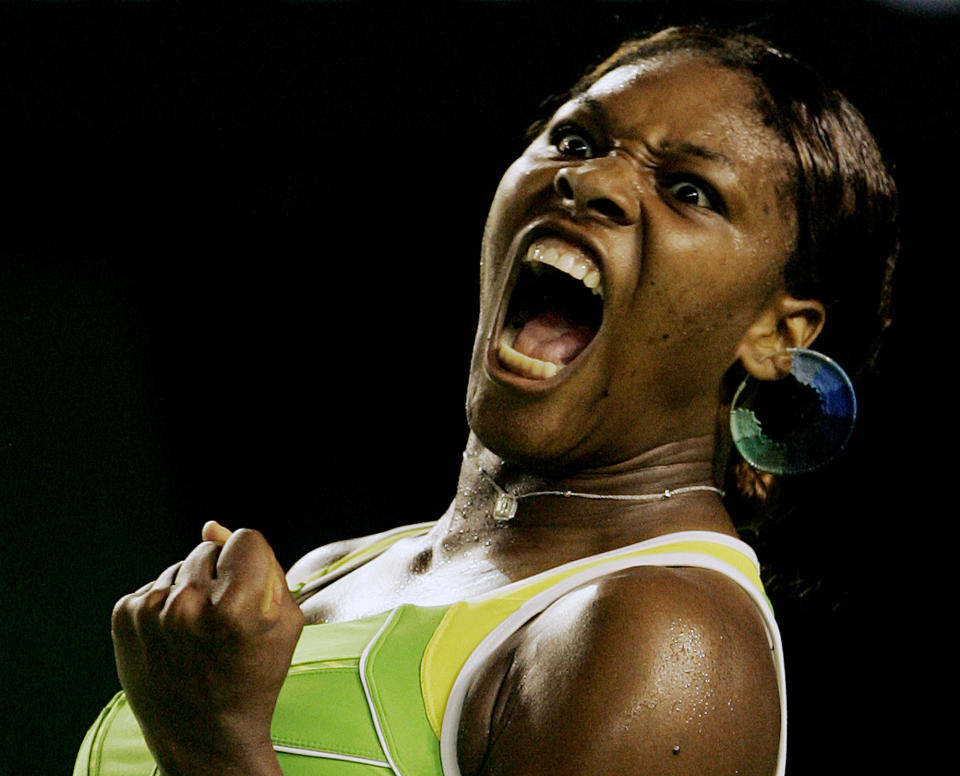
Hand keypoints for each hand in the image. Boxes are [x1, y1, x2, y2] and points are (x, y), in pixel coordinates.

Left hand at [111, 524, 303, 775]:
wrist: (203, 738)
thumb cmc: (255, 677)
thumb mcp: (284, 623)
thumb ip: (264, 566)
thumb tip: (211, 525)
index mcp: (234, 608)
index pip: (246, 538)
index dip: (254, 562)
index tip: (251, 593)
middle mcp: (186, 606)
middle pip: (209, 548)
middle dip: (220, 575)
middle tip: (224, 624)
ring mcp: (150, 612)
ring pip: (181, 566)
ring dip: (192, 589)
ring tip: (198, 635)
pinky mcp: (124, 617)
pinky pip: (156, 585)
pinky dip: (167, 604)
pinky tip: (176, 638)